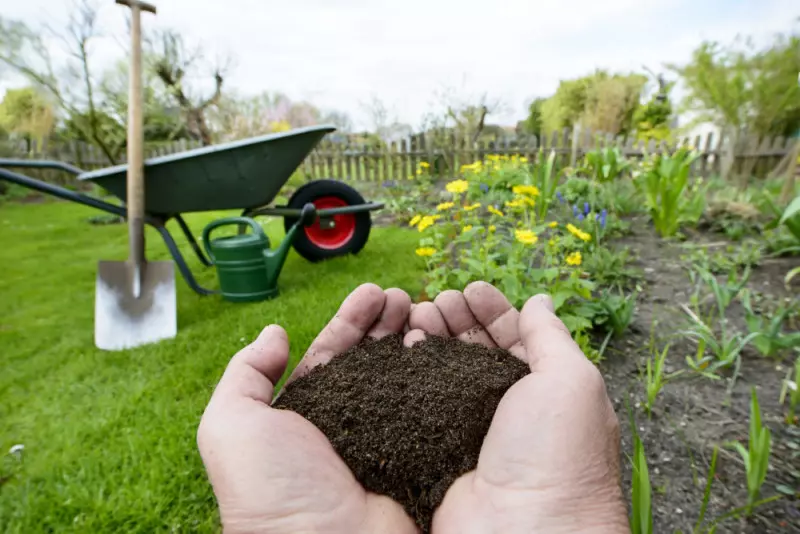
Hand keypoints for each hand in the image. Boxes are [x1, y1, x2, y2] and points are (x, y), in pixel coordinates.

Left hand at [198, 284, 419, 533]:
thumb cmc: (269, 491)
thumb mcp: (231, 425)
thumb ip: (245, 375)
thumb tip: (274, 333)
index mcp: (307, 411)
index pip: (332, 352)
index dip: (351, 320)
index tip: (373, 292)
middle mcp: (348, 421)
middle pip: (372, 358)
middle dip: (386, 322)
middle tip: (402, 295)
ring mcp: (386, 438)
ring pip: (404, 376)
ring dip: (413, 339)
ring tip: (423, 309)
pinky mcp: (418, 456)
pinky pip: (431, 408)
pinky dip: (438, 376)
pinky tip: (440, 348)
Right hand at [407, 282, 628, 533]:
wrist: (526, 533)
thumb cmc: (559, 455)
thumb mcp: (571, 380)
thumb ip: (551, 336)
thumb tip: (542, 300)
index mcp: (545, 390)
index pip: (515, 337)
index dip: (492, 309)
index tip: (469, 288)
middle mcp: (508, 409)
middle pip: (475, 350)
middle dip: (456, 320)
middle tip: (435, 301)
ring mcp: (470, 430)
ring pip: (443, 372)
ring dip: (430, 339)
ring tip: (415, 318)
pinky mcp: (438, 449)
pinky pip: (419, 403)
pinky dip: (409, 374)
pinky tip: (402, 351)